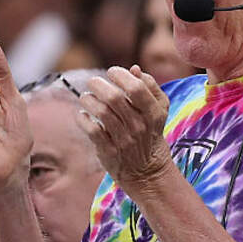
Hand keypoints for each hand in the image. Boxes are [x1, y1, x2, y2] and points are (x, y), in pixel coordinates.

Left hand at [77, 65, 172, 195]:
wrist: (147, 172)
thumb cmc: (150, 133)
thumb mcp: (159, 111)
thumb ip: (150, 87)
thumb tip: (134, 69)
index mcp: (153, 113)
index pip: (136, 88)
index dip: (120, 75)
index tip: (112, 72)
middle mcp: (139, 126)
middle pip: (114, 98)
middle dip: (98, 85)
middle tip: (93, 82)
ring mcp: (124, 140)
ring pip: (101, 112)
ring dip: (88, 100)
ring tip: (86, 97)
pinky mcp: (109, 151)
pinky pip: (92, 130)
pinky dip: (83, 119)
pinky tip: (83, 114)